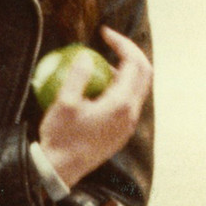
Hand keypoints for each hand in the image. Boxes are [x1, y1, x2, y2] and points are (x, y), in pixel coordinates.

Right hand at [37, 28, 151, 189]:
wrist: (61, 171)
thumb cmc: (61, 138)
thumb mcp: (64, 103)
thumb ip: (78, 76)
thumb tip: (86, 55)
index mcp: (121, 104)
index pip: (133, 63)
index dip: (122, 43)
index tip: (104, 34)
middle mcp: (131, 114)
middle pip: (144, 74)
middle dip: (131, 53)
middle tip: (111, 42)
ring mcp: (128, 125)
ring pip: (138, 89)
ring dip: (126, 71)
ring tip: (101, 64)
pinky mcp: (121, 132)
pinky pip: (129, 103)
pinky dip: (120, 87)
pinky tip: (99, 88)